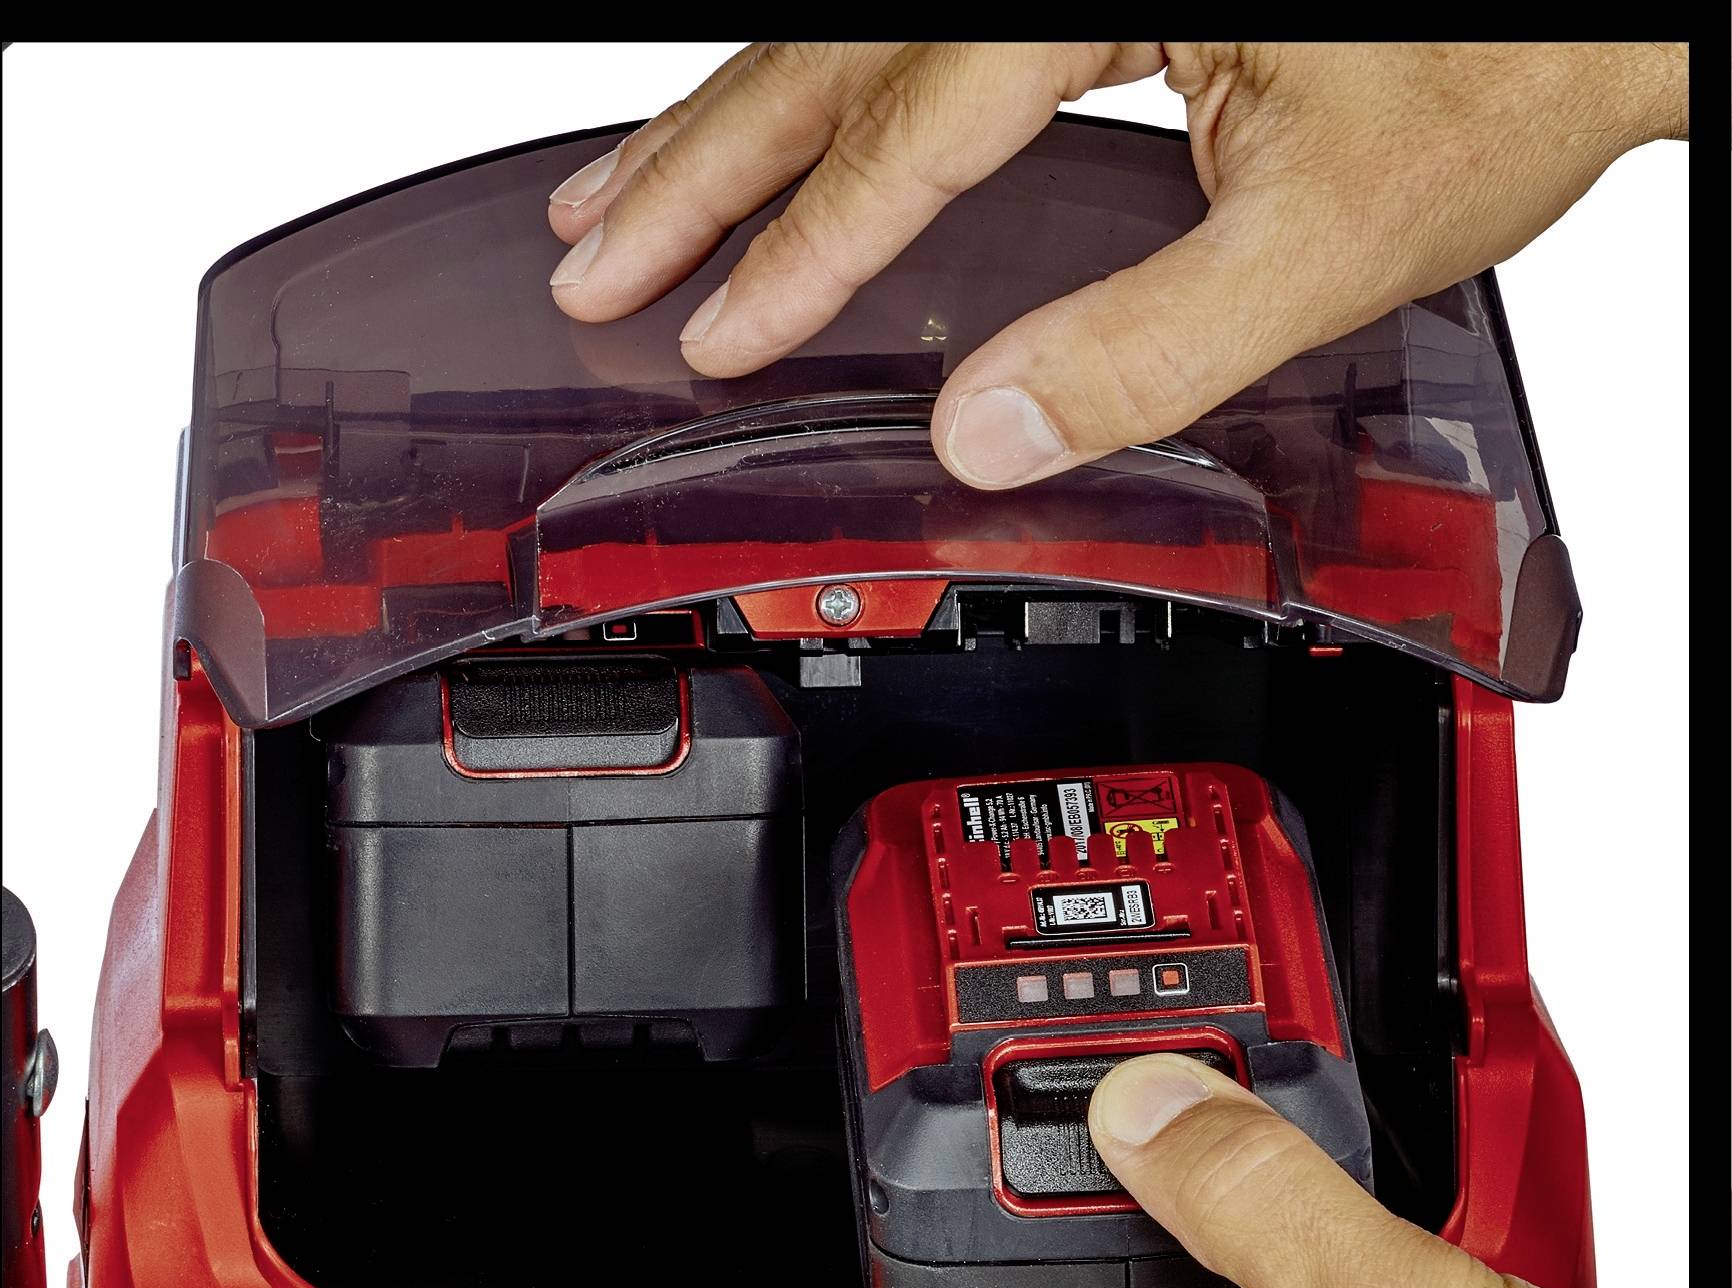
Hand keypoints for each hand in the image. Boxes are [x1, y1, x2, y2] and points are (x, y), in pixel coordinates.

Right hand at [547, 42, 1685, 488]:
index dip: (801, 246)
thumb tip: (987, 438)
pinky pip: (911, 26)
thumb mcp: (1328, 235)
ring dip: (724, 114)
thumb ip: (1148, 347)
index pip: (906, 126)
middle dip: (698, 165)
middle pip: (830, 43)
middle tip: (587, 254)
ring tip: (623, 191)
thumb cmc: (1508, 55)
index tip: (712, 332)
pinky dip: (824, 86)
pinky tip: (772, 126)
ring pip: (849, 20)